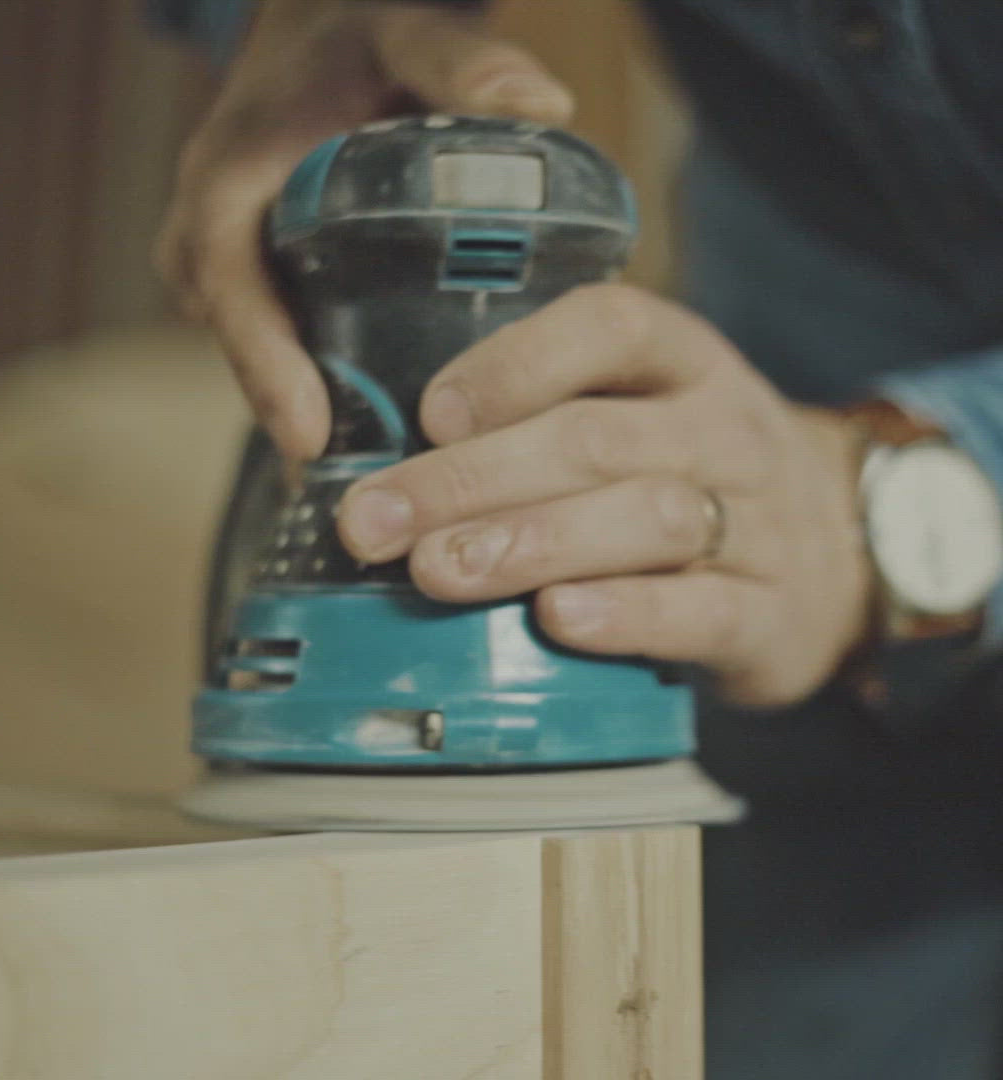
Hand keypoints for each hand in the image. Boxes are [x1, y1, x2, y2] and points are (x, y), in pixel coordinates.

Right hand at [154, 0, 572, 461]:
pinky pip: (280, 349)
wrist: (313, 39)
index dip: (267, 370)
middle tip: (368, 496)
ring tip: (384, 489)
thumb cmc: (351, 36)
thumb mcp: (403, 32)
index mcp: (230, 184)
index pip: (235, 292)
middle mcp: (213, 238)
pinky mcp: (260, 287)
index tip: (309, 438)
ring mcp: (231, 270)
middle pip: (249, 349)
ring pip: (265, 360)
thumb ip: (463, 62)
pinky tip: (383, 441)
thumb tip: (543, 101)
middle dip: (300, 421)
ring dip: (315, 419)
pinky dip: (324, 391)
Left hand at [336, 284, 872, 706]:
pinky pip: (703, 611)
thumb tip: (402, 470)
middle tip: (377, 522)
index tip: (430, 414)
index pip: (610, 329)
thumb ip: (544, 424)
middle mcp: (724, 429)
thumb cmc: (690, 476)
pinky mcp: (770, 611)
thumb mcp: (639, 416)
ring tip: (440, 571)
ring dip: (531, 544)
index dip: (514, 364)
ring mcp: (758, 520)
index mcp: (684, 363)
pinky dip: (626, 616)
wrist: (836, 551)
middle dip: (473, 480)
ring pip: (646, 519)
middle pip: (596, 439)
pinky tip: (556, 620)